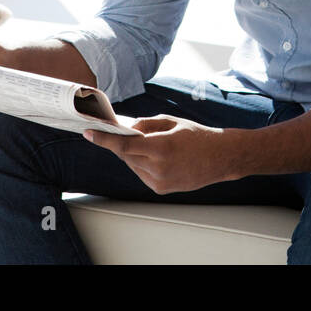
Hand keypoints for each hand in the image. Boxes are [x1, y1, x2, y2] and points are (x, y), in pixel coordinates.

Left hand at [82, 115, 238, 193]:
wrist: (220, 158)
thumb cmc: (198, 136)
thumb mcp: (171, 122)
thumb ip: (145, 125)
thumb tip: (125, 129)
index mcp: (161, 147)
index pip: (123, 146)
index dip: (104, 140)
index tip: (89, 133)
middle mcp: (159, 168)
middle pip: (126, 155)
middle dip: (119, 144)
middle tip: (116, 132)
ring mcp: (160, 181)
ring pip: (132, 165)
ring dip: (131, 154)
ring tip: (144, 144)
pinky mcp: (161, 189)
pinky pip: (141, 174)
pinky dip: (141, 163)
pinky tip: (152, 156)